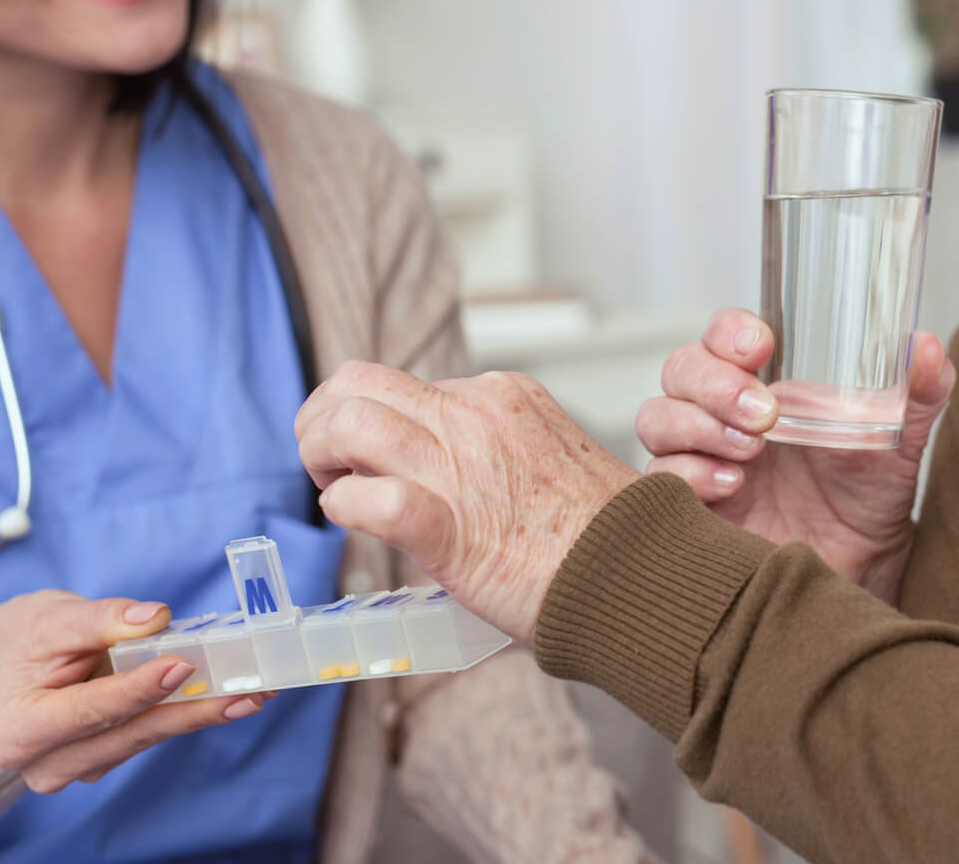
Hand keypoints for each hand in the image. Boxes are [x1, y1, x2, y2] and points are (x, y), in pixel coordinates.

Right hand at [0, 590, 269, 793]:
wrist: (8, 661)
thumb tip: (155, 617)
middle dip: (190, 712)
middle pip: (127, 734)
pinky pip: (148, 734)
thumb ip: (102, 619)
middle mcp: (46, 763)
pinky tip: (227, 696)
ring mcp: (76, 767)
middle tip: (246, 694)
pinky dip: (185, 713)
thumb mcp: (53, 618)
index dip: (137, 691)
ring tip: (253, 694)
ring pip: (145, 738)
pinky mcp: (103, 759)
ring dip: (199, 715)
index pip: (86, 712)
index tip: (182, 667)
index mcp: (19, 730)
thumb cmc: (24, 637)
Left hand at [294, 361, 640, 639]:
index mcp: (503, 395)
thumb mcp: (548, 455)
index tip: (366, 453)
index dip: (368, 415)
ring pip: (350, 423)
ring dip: (318, 454)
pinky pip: (364, 498)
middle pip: (360, 382)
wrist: (640, 577)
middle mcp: (477, 415)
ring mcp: (461, 466)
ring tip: (327, 485)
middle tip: (324, 460)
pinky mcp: (447, 527)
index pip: (403, 382)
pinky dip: (343, 505)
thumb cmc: (600, 536)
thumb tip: (442, 470)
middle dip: (322, 418)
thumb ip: (494, 450)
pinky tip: (351, 518)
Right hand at [635, 308, 954, 603]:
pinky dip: (690, 475)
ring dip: (698, 426)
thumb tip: (926, 349)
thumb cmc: (868, 492)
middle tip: (764, 413)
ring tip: (751, 452)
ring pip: (658, 418)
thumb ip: (920, 390)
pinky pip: (659, 479)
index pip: (723, 336)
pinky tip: (732, 486)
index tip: (760, 347)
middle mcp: (722, 412)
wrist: (861, 567)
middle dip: (714, 383)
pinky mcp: (690, 505)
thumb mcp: (900, 437)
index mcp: (765, 380)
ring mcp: (701, 457)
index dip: (729, 332)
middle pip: (681, 370)